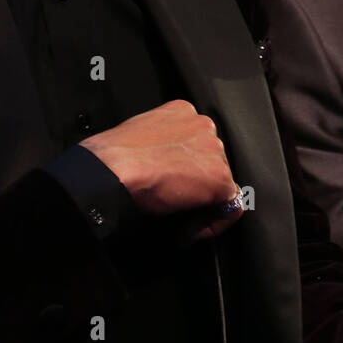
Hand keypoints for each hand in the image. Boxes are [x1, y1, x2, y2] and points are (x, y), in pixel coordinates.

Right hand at [80, 100, 242, 238]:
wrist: (112, 170)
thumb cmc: (112, 158)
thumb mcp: (139, 135)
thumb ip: (161, 142)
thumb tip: (162, 163)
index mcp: (182, 112)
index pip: (197, 142)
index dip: (186, 168)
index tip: (172, 184)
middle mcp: (203, 125)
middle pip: (212, 161)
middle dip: (196, 184)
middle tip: (174, 203)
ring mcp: (214, 151)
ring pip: (221, 182)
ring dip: (202, 203)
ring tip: (178, 218)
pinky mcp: (220, 178)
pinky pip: (230, 207)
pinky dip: (212, 224)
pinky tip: (188, 230)